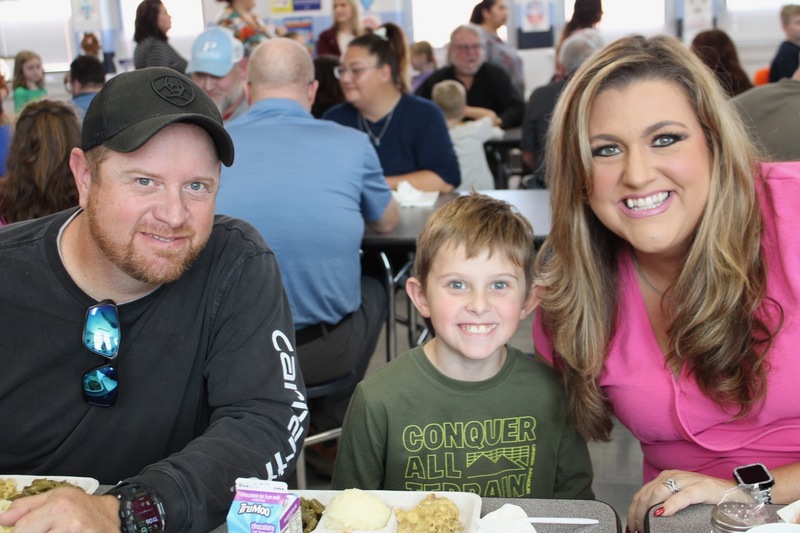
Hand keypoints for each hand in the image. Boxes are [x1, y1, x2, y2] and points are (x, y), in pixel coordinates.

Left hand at [0, 487, 119, 532]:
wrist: (114, 516)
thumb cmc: (82, 506)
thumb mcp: (56, 497)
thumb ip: (26, 506)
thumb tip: (2, 518)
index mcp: (59, 507)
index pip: (22, 530)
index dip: (21, 532)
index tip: (28, 529)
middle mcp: (70, 524)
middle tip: (46, 530)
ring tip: (57, 531)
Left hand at [626, 469, 735, 532]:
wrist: (736, 491)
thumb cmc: (707, 498)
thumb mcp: (682, 498)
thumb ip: (667, 503)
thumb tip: (652, 519)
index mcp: (666, 477)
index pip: (642, 493)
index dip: (633, 510)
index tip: (631, 526)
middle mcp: (673, 476)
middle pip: (646, 494)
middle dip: (637, 513)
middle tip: (636, 530)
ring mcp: (687, 480)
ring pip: (658, 493)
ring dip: (647, 511)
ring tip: (645, 526)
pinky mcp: (702, 487)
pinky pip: (682, 496)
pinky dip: (670, 505)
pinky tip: (662, 514)